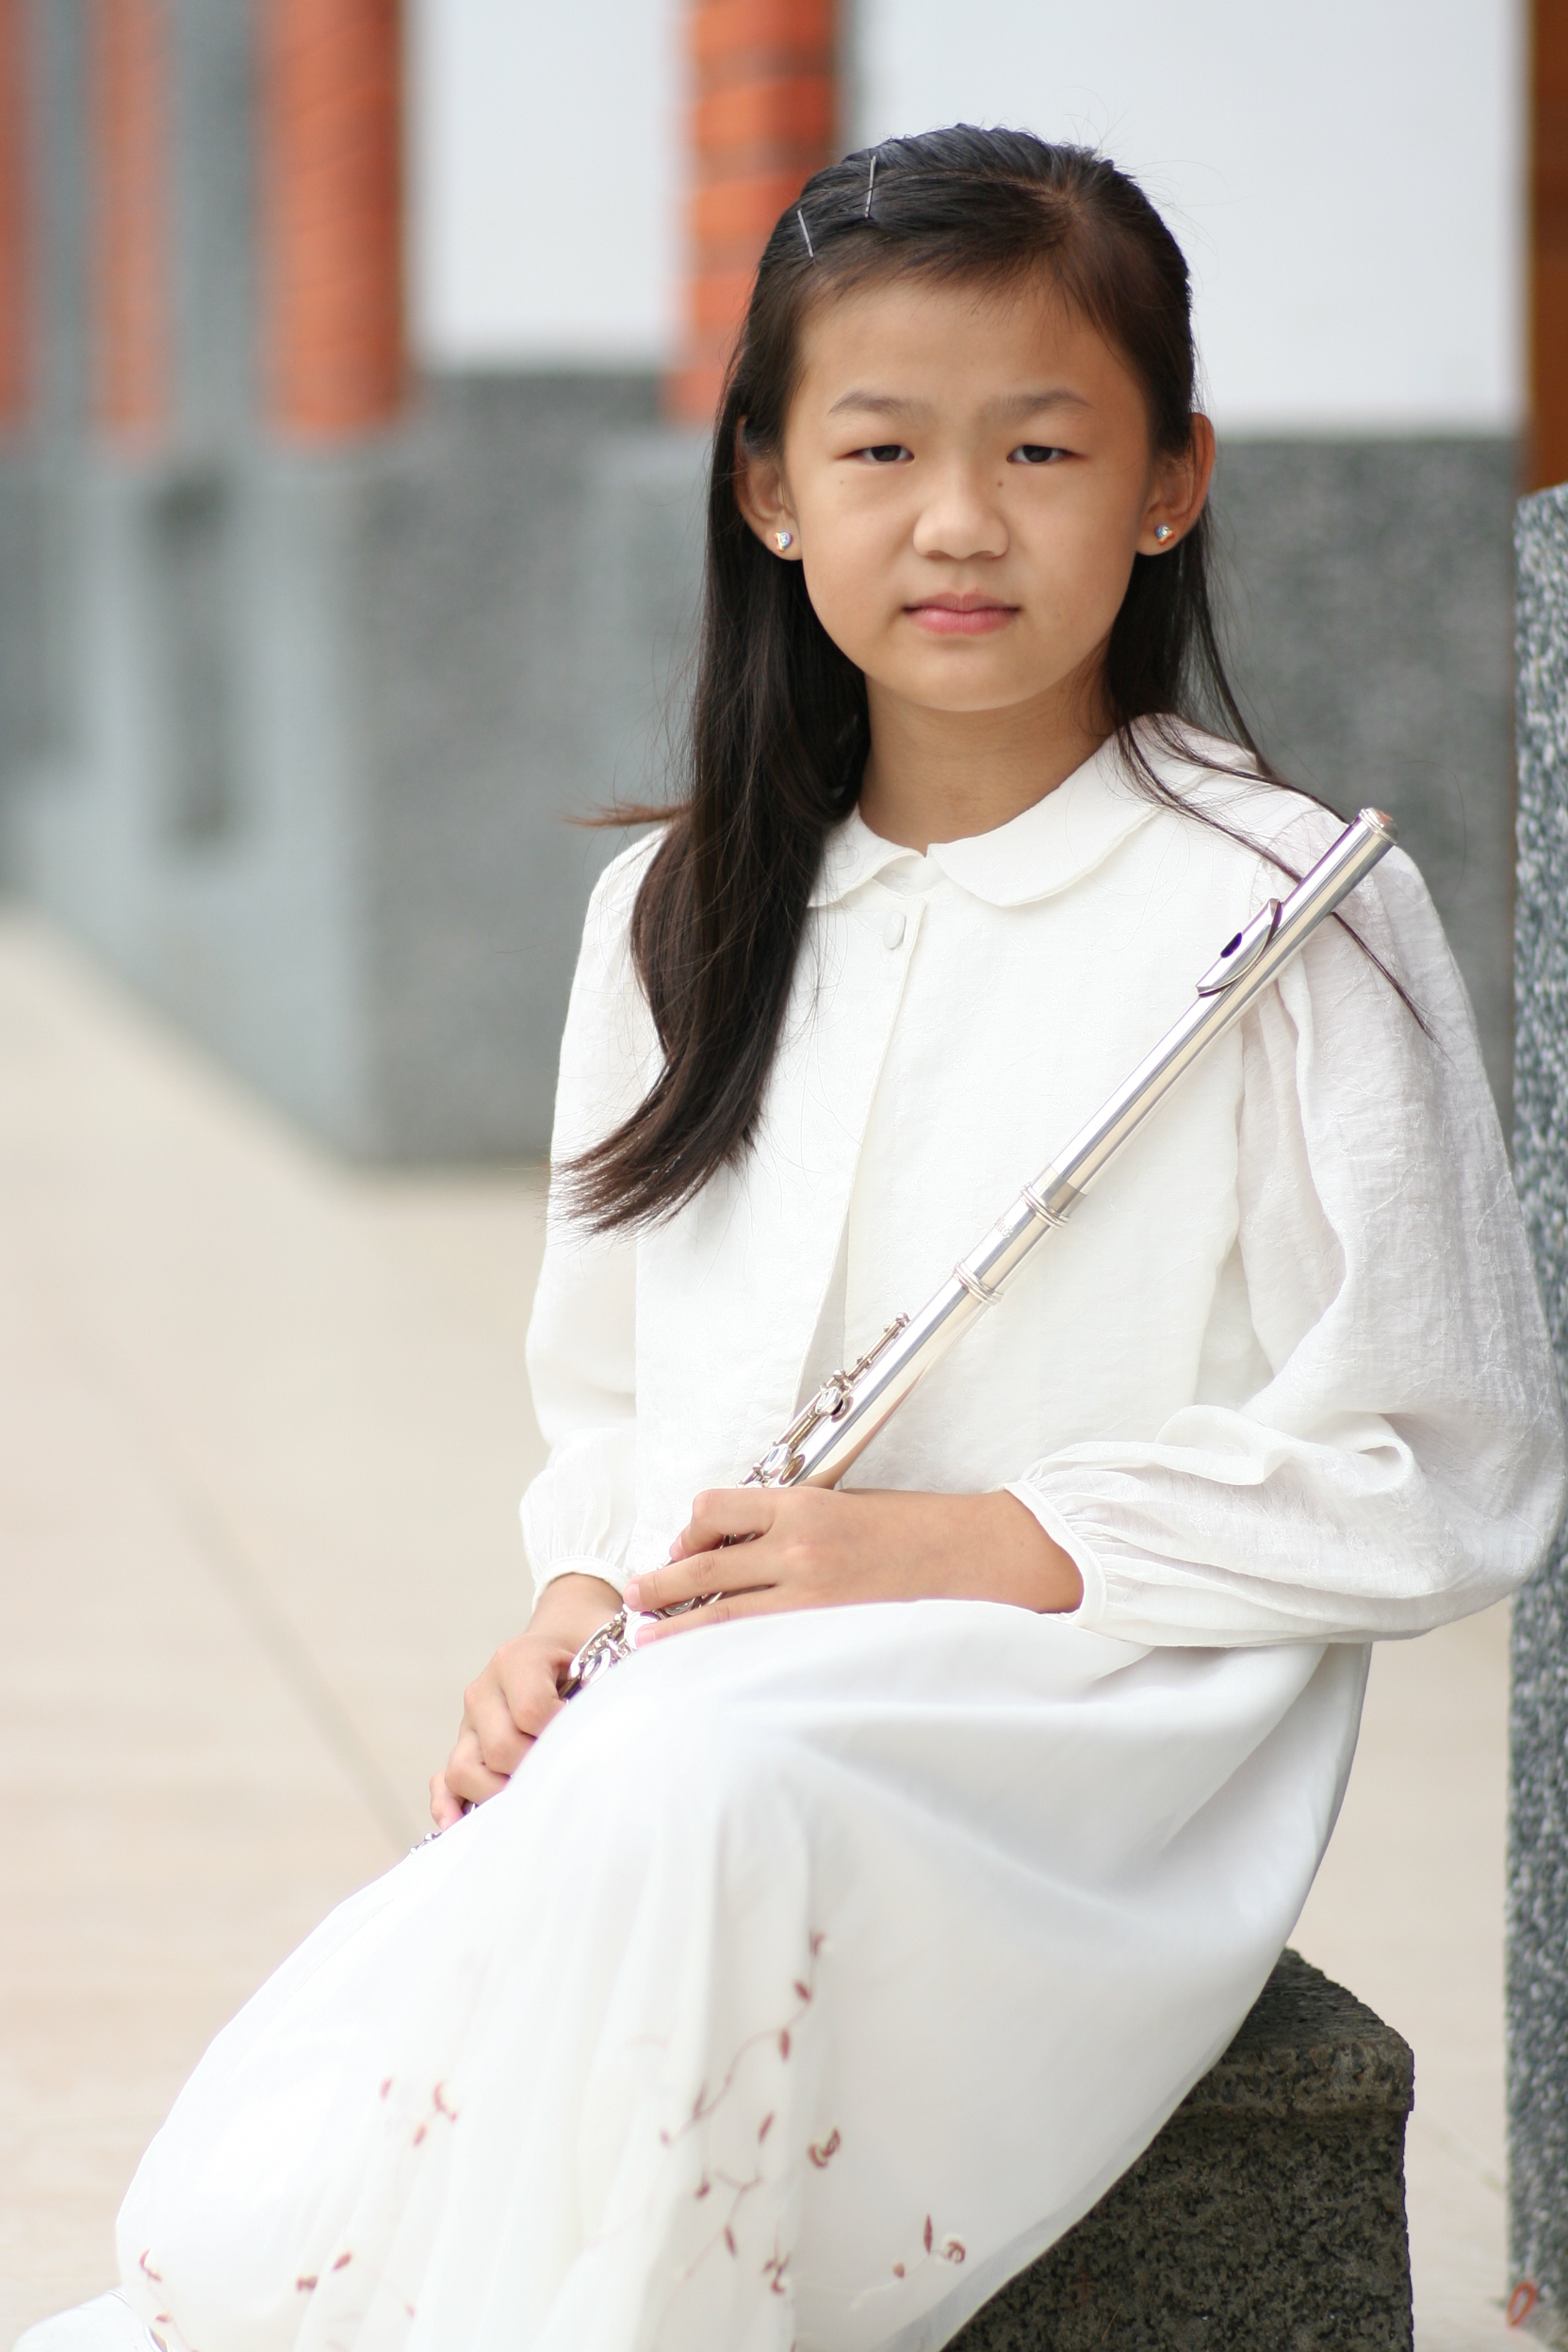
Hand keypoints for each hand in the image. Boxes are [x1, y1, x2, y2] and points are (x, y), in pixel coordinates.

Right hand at [430, 1571, 621, 1826]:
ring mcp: (469, 1722)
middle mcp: (484, 1690)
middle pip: (500, 1749)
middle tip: (569, 1773)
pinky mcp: (464, 1746)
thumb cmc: (590, 1645)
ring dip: (498, 1794)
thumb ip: (614, 1678)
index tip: (590, 1738)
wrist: (565, 1631)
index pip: (532, 1712)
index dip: (562, 1734)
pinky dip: (449, 1805)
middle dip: (536, 1769)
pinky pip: (444, 1781)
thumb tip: (621, 1729)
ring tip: (534, 1800)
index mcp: (516, 1658)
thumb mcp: (607, 1646)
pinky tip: (461, 1828)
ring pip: (464, 1771)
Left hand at [622, 1486, 1080, 1643]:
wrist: (977, 1556)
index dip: (687, 1529)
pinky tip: (707, 1667)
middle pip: (702, 1566)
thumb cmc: (918, 1530)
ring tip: (644, 1641)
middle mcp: (797, 1546)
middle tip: (633, 1600)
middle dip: (660, 1586)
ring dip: (677, 1627)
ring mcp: (811, 1596)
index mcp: (802, 1504)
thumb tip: (742, 1549)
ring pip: (721, 1613)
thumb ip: (793, 1524)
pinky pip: (760, 1646)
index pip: (713, 1508)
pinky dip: (726, 1654)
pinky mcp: (828, 1634)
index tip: (679, 1546)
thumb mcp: (848, 1506)